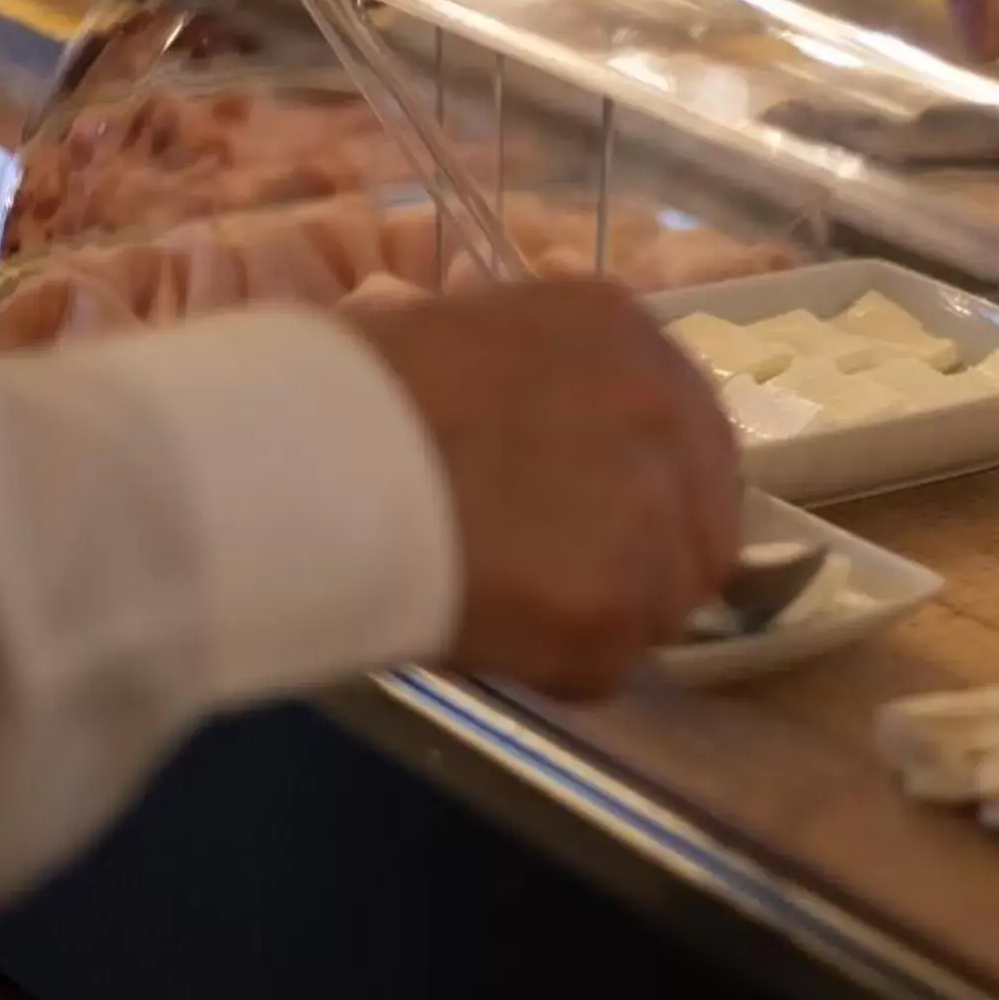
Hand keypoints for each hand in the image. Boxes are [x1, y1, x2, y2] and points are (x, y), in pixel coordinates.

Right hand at [343, 281, 740, 698]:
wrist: (296, 456)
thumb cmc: (343, 392)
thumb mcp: (470, 344)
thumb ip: (544, 396)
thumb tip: (558, 460)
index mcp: (623, 332)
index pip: (691, 433)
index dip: (651, 493)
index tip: (602, 525)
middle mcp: (664, 411)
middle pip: (702, 525)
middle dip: (644, 566)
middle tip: (558, 585)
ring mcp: (650, 510)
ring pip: (664, 603)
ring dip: (596, 620)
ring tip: (502, 605)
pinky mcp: (614, 604)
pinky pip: (607, 664)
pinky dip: (553, 667)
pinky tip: (483, 630)